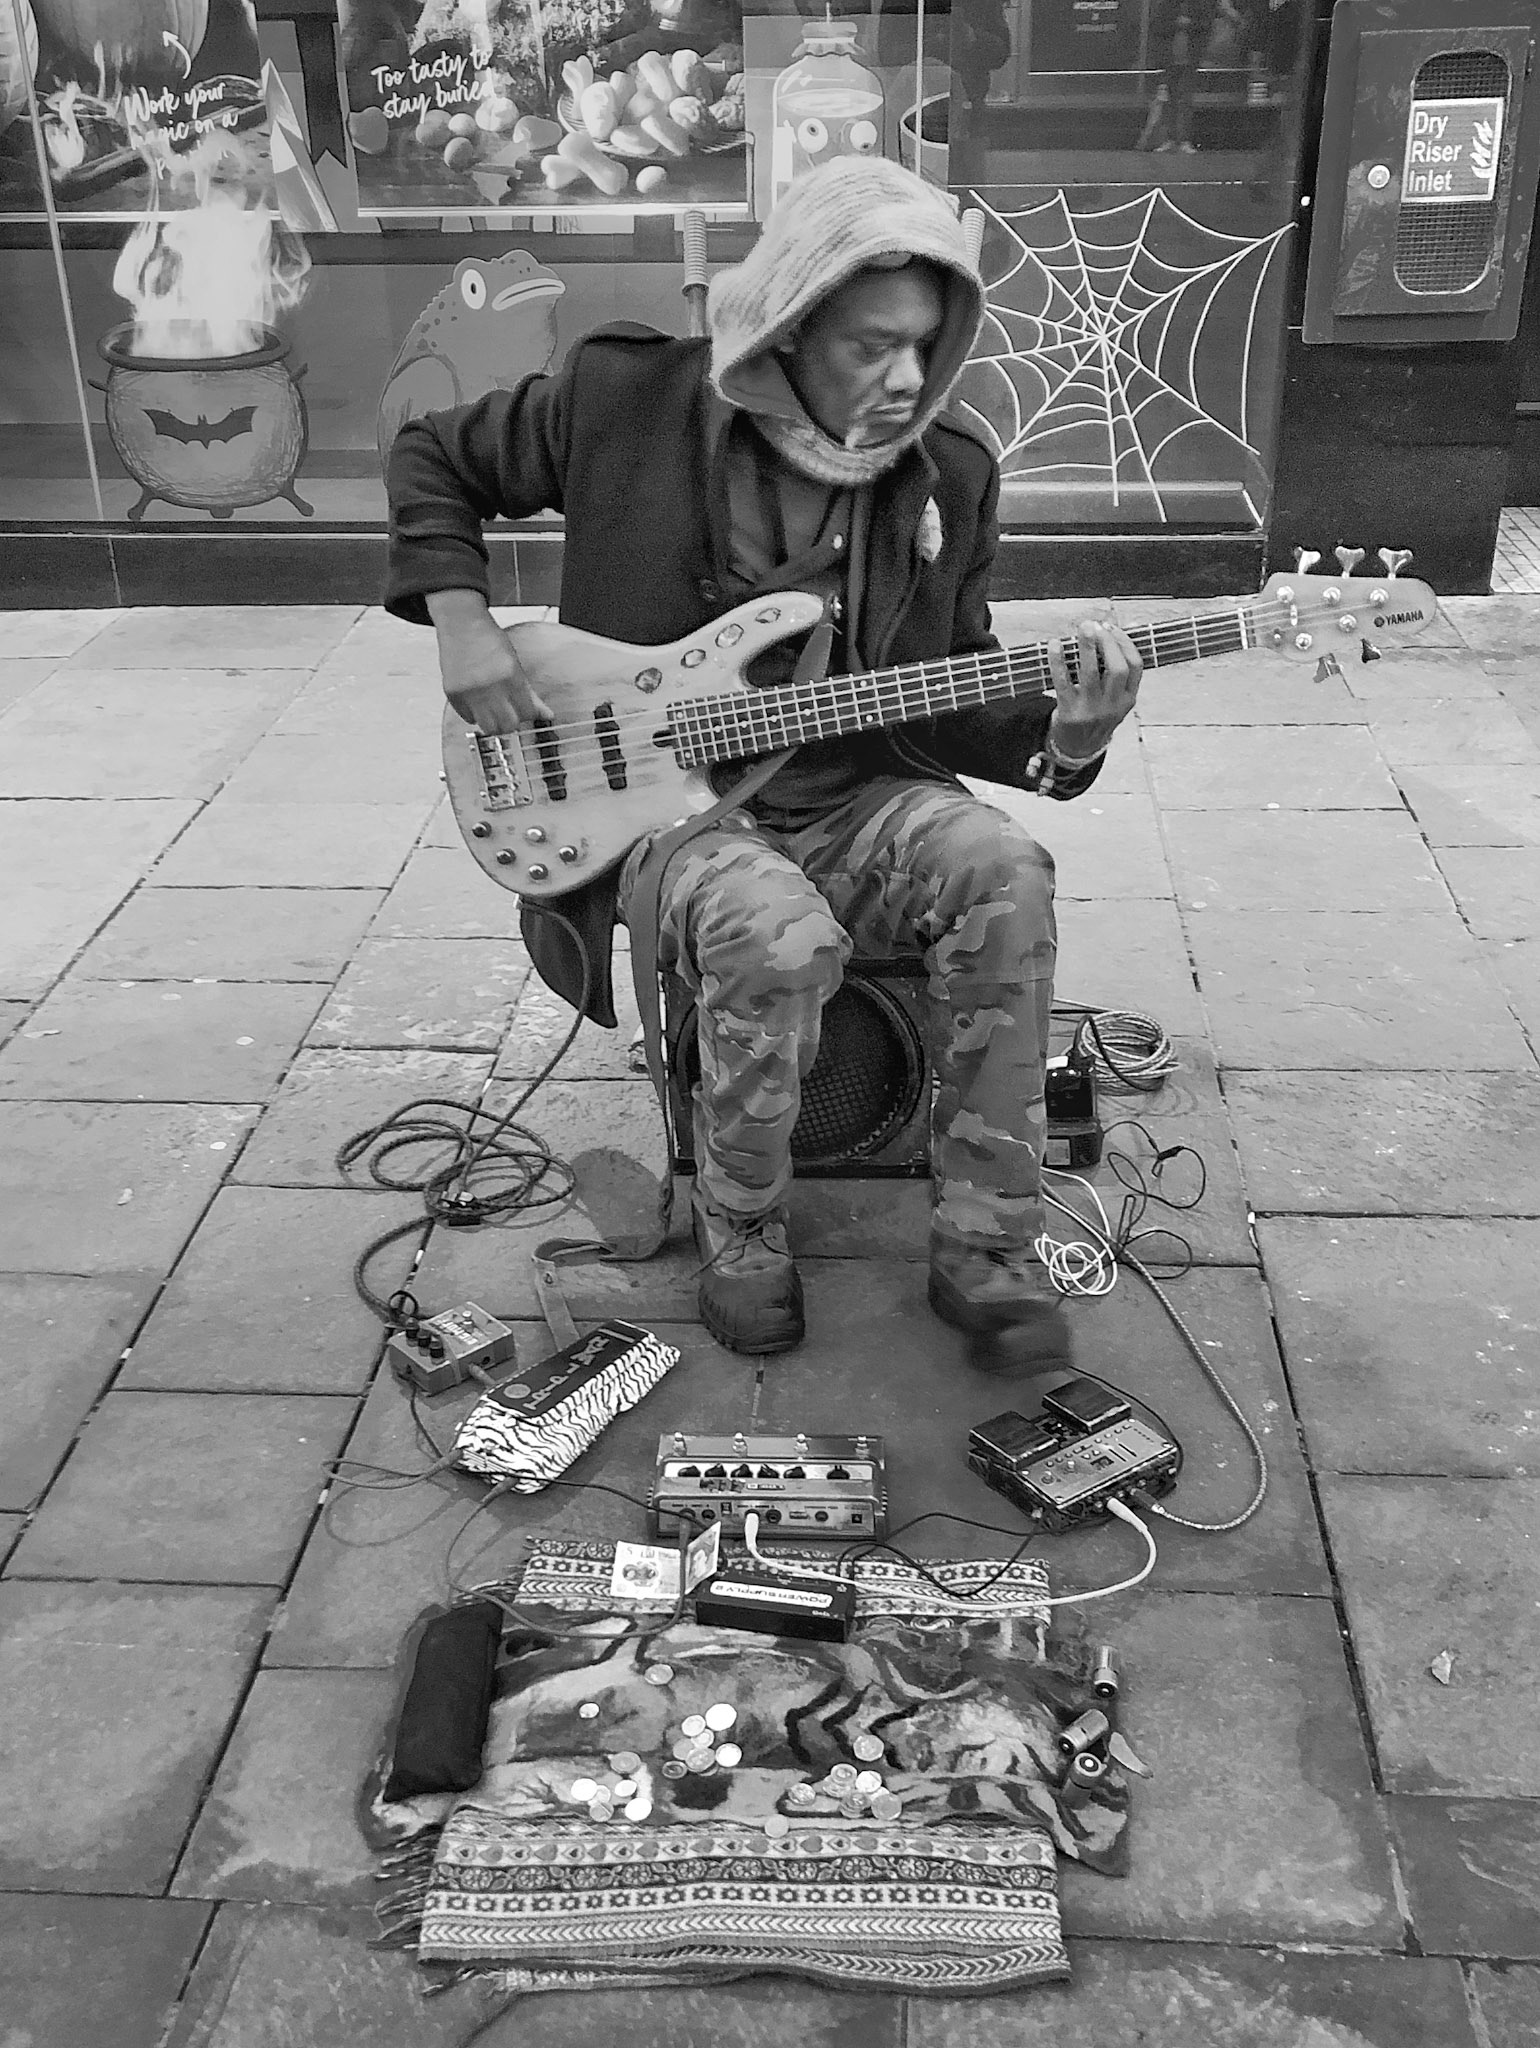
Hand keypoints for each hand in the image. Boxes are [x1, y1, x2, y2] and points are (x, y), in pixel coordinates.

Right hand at [427, 589, 551, 733]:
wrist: (461, 624)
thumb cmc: (488, 639)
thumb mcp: (515, 664)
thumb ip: (530, 693)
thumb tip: (547, 715)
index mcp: (509, 676)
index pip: (526, 713)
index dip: (529, 714)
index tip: (526, 710)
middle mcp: (489, 686)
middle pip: (507, 726)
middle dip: (512, 722)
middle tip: (511, 712)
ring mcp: (469, 692)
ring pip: (487, 727)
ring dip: (494, 723)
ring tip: (495, 709)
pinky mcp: (453, 695)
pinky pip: (468, 718)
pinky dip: (475, 715)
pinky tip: (478, 701)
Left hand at [1045, 621, 1142, 759]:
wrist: (1078, 749)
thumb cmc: (1097, 716)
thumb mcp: (1116, 700)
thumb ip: (1120, 671)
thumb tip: (1124, 629)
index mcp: (1127, 700)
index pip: (1135, 667)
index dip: (1125, 643)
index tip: (1111, 628)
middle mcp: (1112, 706)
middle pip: (1117, 669)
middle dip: (1107, 643)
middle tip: (1095, 626)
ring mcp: (1091, 710)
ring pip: (1091, 673)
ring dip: (1087, 647)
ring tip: (1083, 628)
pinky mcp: (1069, 713)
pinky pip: (1062, 683)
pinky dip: (1058, 662)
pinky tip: (1055, 645)